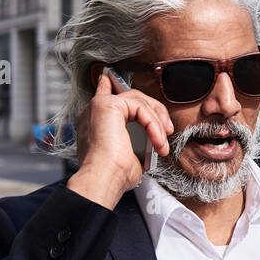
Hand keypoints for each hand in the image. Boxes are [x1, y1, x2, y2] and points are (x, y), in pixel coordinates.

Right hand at [67, 71, 174, 209]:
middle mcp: (93, 111)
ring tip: (162, 143)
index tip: (110, 78)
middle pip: (130, 98)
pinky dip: (153, 124)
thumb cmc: (114, 176)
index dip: (108, 86)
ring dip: (156, 121)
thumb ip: (136, 142)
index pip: (102, 95)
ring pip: (138, 100)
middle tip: (166, 132)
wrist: (103, 180)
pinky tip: (157, 142)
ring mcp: (99, 106)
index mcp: (94, 123)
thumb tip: (150, 143)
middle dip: (153, 112)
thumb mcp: (129, 156)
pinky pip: (140, 107)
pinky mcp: (108, 105)